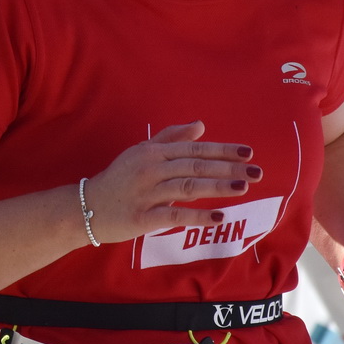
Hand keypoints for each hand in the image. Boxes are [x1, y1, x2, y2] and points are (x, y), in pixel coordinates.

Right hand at [82, 121, 261, 242]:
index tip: (248, 153)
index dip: (222, 150)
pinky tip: (219, 216)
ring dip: (217, 186)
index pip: (194, 148)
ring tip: (243, 187)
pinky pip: (174, 215)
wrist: (87, 207)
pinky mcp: (142, 217)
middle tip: (256, 172)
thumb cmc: (118, 179)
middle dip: (228, 168)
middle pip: (195, 165)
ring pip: (188, 187)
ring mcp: (146, 193)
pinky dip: (198, 215)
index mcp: (153, 152)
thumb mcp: (140, 152)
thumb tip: (200, 125)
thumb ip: (171, 138)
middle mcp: (150, 169)